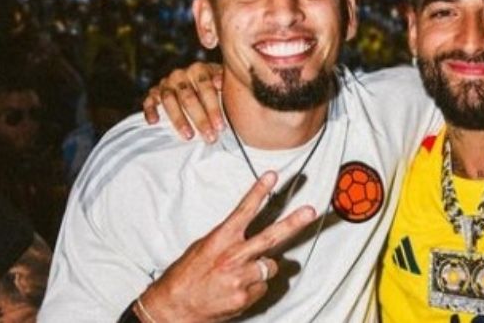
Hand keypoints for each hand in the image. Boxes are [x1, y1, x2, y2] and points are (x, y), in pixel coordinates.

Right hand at [138, 172, 316, 322]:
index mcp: (221, 239)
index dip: (259, 192)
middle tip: (310, 211)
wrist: (173, 307)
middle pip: (270, 236)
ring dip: (261, 269)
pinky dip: (254, 288)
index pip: (244, 210)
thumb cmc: (186, 276)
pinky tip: (236, 290)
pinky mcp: (245, 297)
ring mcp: (240, 278)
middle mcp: (233, 257)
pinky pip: (262, 287)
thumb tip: (248, 234)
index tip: (272, 176)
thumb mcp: (203, 247)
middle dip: (293, 223)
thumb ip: (228, 238)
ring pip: (270, 266)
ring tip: (240, 274)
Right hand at [143, 63, 224, 141]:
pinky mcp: (154, 93)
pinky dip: (150, 110)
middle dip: (200, 119)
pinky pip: (149, 101)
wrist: (196, 84)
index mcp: (198, 70)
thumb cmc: (213, 86)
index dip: (213, 108)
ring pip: (169, 101)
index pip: (206, 88)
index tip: (221, 127)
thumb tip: (219, 83)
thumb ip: (222, 79)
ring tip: (189, 136)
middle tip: (210, 137)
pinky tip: (154, 122)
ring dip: (179, 120)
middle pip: (188, 97)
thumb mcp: (222, 80)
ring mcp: (166, 84)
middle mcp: (180, 75)